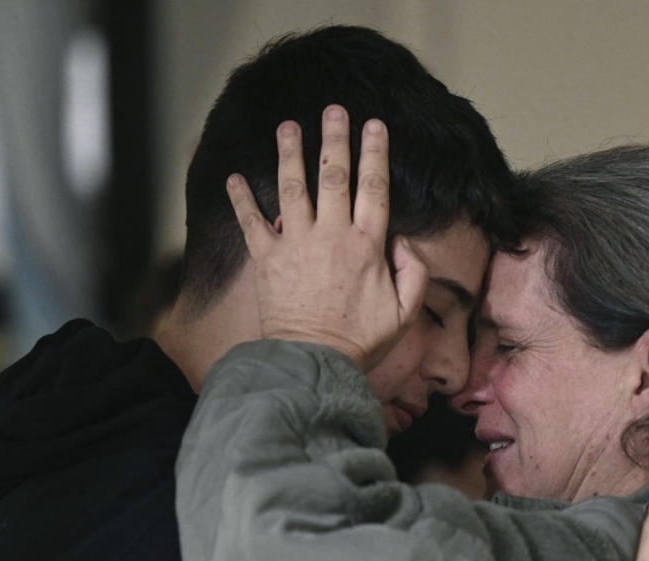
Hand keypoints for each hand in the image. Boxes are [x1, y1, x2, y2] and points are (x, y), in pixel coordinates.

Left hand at [225, 105, 427, 370]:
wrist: (313, 362)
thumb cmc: (359, 341)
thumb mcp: (403, 313)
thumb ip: (414, 274)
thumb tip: (406, 243)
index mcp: (367, 245)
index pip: (374, 187)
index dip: (375, 152)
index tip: (375, 125)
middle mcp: (331, 235)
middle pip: (334, 175)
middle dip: (335, 138)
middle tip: (333, 110)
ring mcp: (296, 244)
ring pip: (293, 187)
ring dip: (290, 152)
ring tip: (287, 126)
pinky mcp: (267, 259)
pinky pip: (251, 222)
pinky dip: (241, 198)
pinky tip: (233, 177)